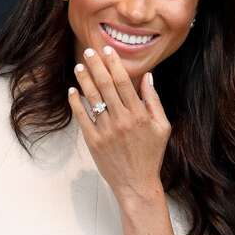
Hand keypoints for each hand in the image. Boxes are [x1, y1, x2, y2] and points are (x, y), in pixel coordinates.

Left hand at [68, 46, 170, 205]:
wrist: (137, 184)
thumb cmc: (151, 154)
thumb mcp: (162, 127)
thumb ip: (154, 101)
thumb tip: (148, 77)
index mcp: (139, 115)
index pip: (124, 82)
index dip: (114, 64)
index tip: (107, 50)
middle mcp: (122, 120)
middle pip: (106, 86)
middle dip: (96, 66)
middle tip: (88, 51)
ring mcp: (106, 131)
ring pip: (93, 100)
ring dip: (84, 81)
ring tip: (79, 66)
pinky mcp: (94, 142)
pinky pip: (83, 118)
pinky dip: (76, 104)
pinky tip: (72, 91)